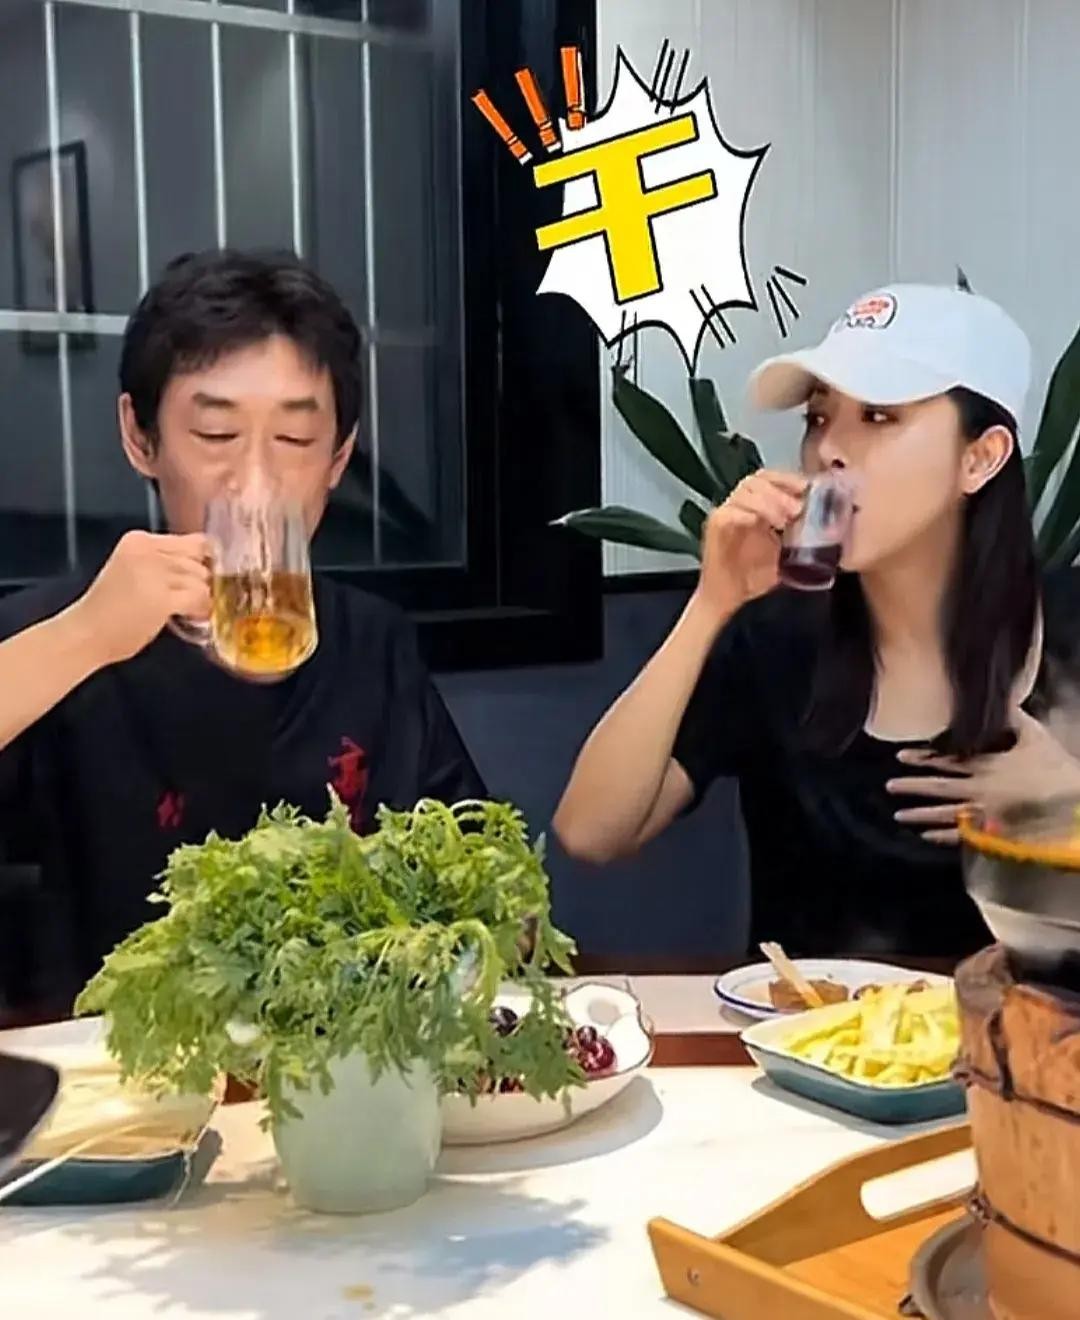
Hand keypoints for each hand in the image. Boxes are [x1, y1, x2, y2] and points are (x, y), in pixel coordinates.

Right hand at [72, 530, 212, 666]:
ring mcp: (153, 573)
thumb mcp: (134, 570)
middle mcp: (146, 551)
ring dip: (202, 597)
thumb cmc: (110, 609)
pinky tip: (193, 617)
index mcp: (138, 540)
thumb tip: (205, 565)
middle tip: (195, 598)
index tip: (200, 577)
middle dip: (201, 581)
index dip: (202, 562)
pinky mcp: (161, 597)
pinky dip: (201, 608)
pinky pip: (199, 597)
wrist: (86, 634)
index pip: (191, 542)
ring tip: (191, 610)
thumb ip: (163, 562)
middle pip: (198, 560)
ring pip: (201, 579)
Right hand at [693, 470, 807, 621]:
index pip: (771, 479)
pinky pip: (728, 512)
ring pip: (744, 493)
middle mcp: (740, 506)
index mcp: (757, 507)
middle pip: (757, 480)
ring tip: (782, 520)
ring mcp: (727, 514)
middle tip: (797, 509)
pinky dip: (745, 514)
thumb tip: (829, 535)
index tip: (808, 490)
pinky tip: (758, 523)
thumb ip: (801, 541)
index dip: (789, 480)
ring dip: (766, 502)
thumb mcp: (785, 556)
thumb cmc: (751, 577)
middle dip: (780, 491)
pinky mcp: (714, 527)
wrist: (726, 597)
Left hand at [886, 711, 1079, 845]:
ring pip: (946, 814)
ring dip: (920, 815)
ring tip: (898, 815)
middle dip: (912, 786)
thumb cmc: (1055, 766)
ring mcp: (987, 813)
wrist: (1074, 800)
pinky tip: (925, 836)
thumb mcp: (1034, 735)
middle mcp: (982, 789)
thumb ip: (1013, 717)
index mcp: (989, 764)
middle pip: (940, 788)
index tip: (901, 756)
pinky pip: (964, 836)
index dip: (923, 758)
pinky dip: (943, 836)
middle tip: (888, 786)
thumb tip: (999, 697)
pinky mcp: (994, 832)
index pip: (948, 760)